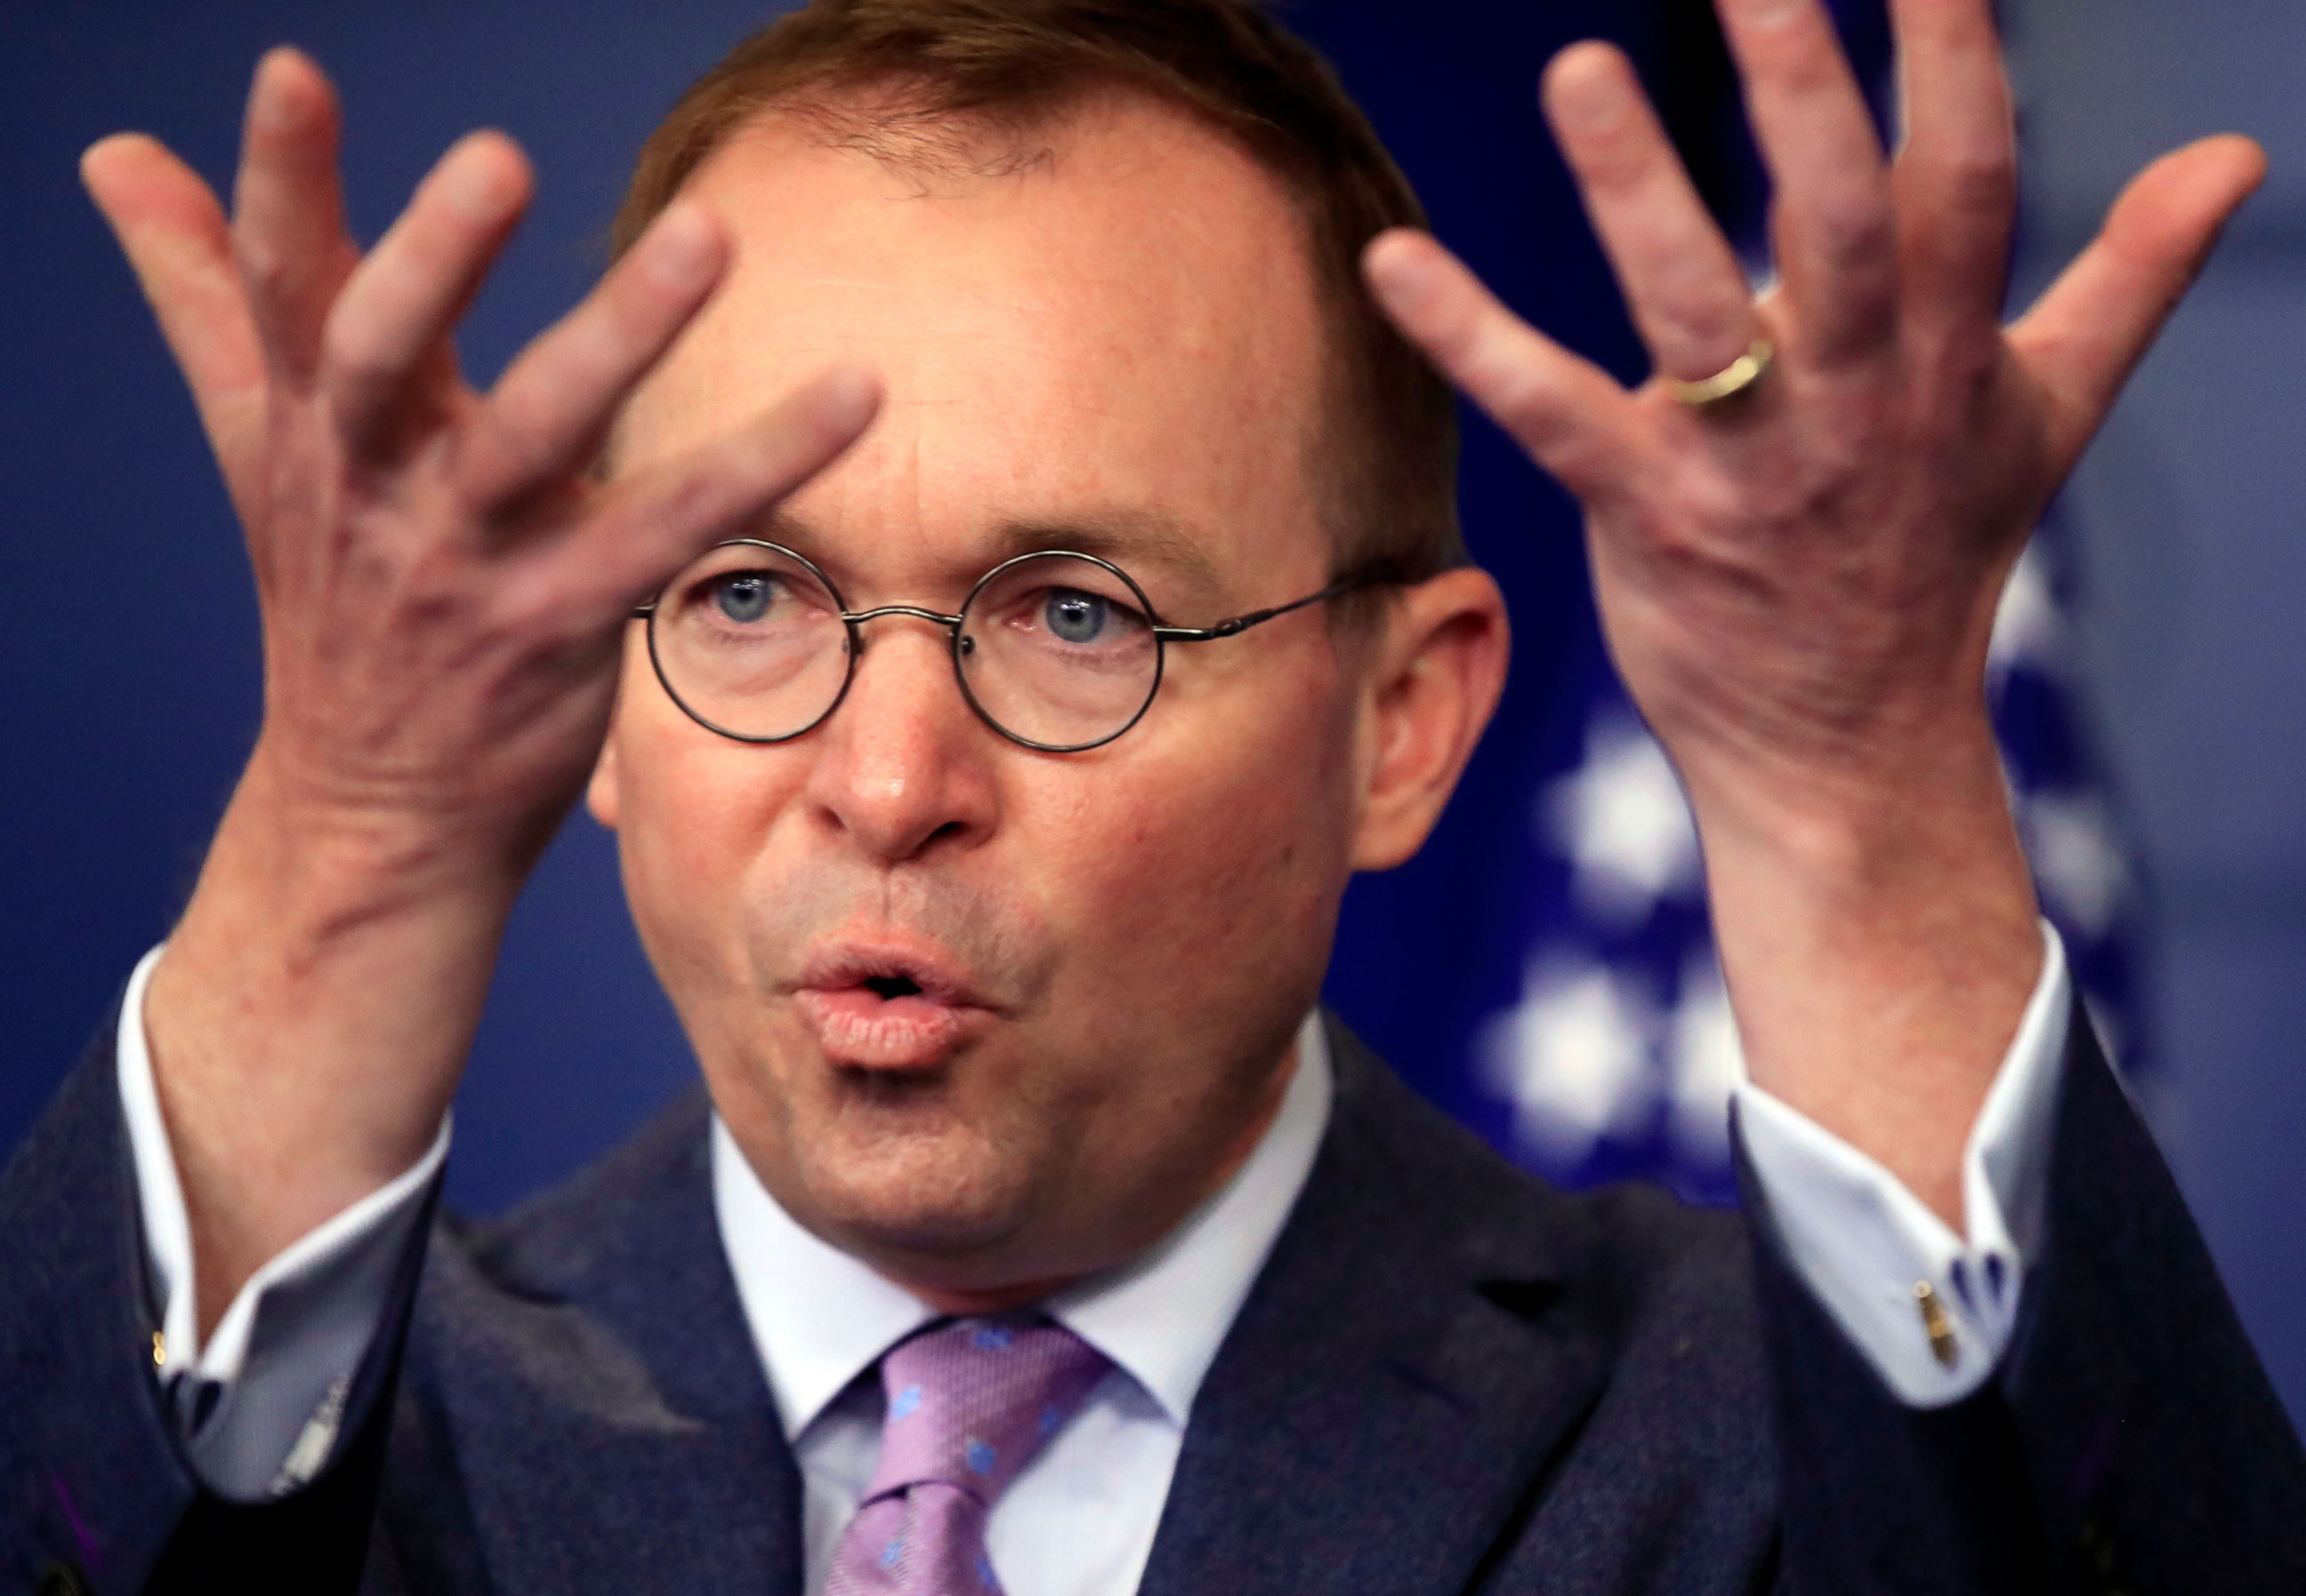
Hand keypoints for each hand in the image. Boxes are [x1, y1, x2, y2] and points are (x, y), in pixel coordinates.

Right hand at [86, 49, 877, 1322]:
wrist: (370, 813)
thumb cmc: (338, 602)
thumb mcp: (265, 450)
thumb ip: (211, 297)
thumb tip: (117, 153)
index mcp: (310, 431)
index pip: (280, 292)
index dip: (279, 184)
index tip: (294, 72)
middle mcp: (374, 491)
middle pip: (384, 361)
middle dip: (431, 261)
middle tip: (498, 157)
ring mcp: (465, 567)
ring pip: (538, 439)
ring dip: (620, 334)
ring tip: (708, 233)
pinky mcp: (561, 629)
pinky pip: (669, 533)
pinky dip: (761, 462)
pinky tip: (855, 393)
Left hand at [1366, 0, 2263, 1220]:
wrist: (1852, 748)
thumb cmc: (1933, 555)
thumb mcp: (2046, 412)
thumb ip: (2130, 276)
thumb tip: (2238, 157)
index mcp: (1950, 350)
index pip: (1969, 182)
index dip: (1954, 61)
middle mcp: (1858, 396)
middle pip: (1839, 226)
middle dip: (1803, 96)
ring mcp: (1750, 463)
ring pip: (1694, 311)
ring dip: (1636, 190)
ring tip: (1578, 69)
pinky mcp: (1647, 516)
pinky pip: (1552, 414)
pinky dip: (1470, 338)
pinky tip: (1393, 261)